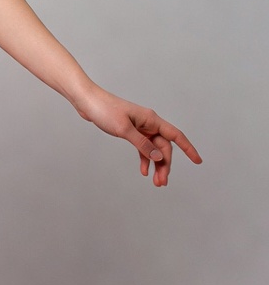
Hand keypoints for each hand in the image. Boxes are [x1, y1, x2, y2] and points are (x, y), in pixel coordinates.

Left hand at [76, 86, 202, 186]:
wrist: (86, 100)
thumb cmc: (104, 110)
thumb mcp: (124, 129)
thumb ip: (142, 144)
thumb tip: (159, 157)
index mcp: (151, 119)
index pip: (176, 135)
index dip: (188, 148)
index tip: (198, 161)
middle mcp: (148, 122)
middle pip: (164, 147)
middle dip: (165, 165)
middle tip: (162, 183)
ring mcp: (139, 127)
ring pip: (153, 148)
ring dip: (155, 164)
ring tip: (156, 182)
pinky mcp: (129, 130)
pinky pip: (142, 147)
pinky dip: (144, 158)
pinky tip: (143, 170)